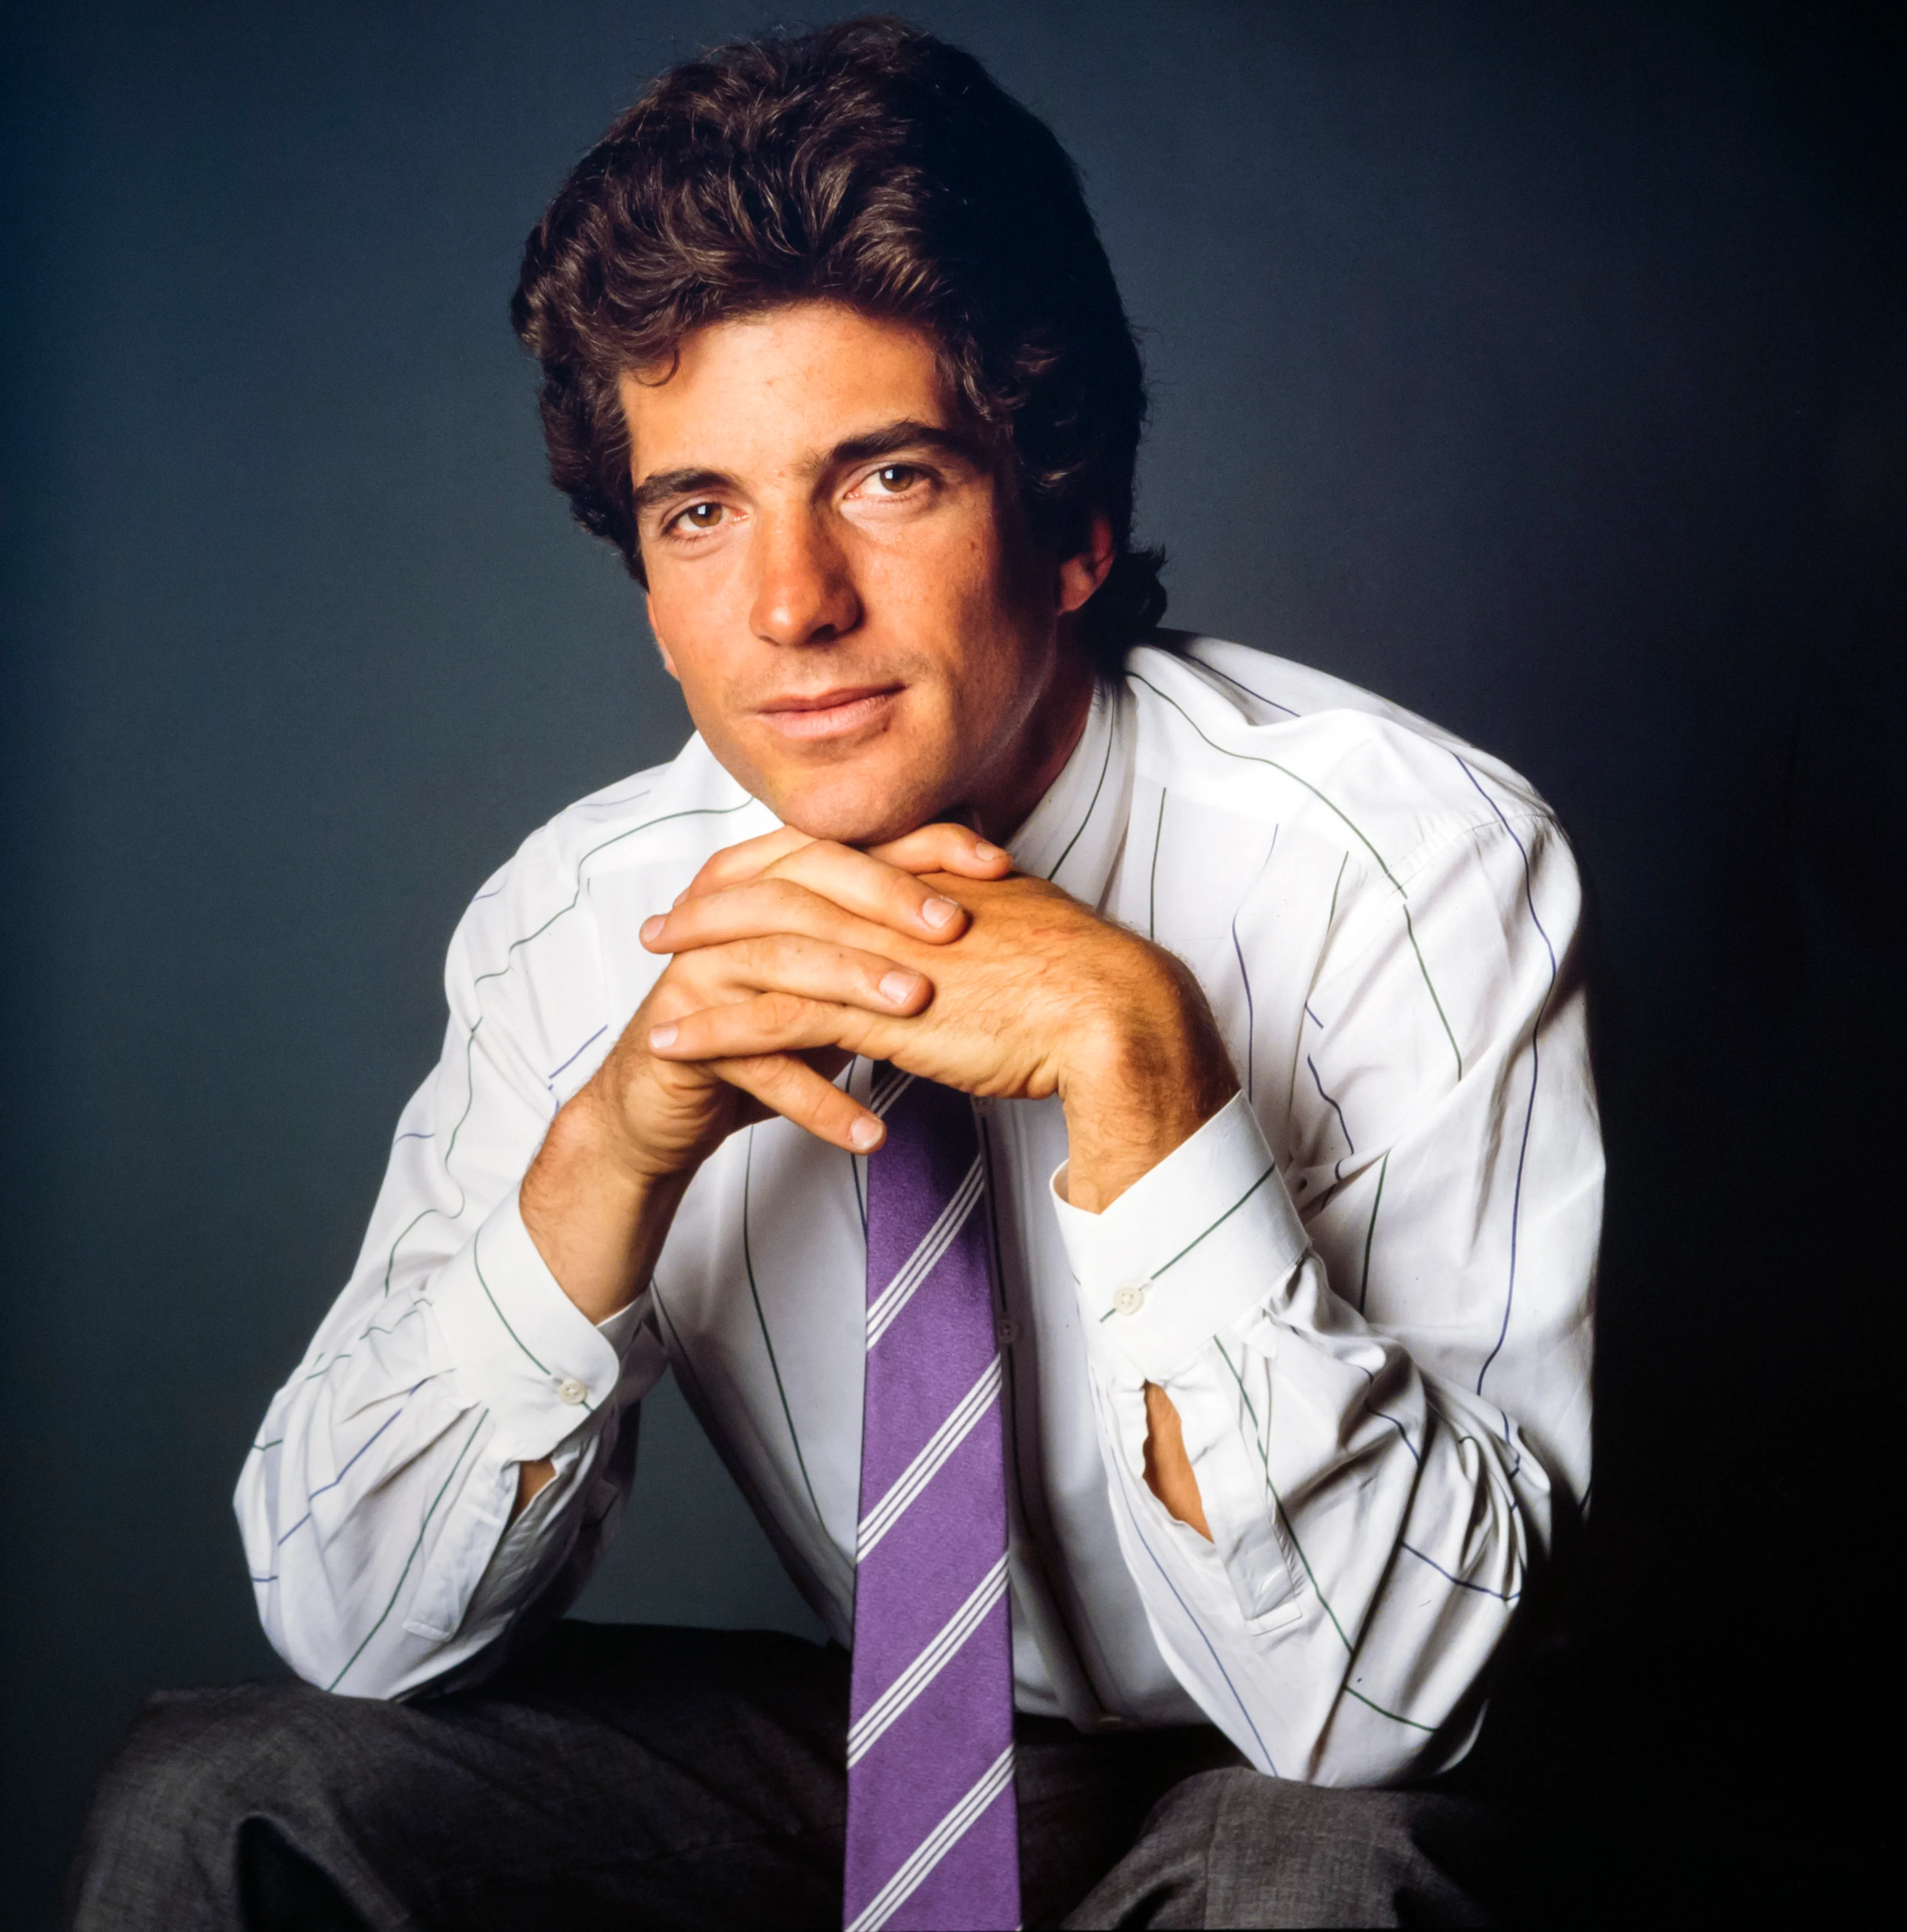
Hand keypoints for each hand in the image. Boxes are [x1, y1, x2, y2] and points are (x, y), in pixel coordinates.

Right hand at [519, 822, 1007, 1321]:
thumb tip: (984, 894)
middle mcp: (727, 913)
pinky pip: (757, 1065)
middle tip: (954, 928)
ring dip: (851, 985)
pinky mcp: (683, 1036)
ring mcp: (700, 970)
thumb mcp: (832, 972)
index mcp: (766, 881)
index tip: (993, 866)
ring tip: (917, 1010)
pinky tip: (869, 1133)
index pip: (846, 843)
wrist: (665, 1102)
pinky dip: (816, 1101)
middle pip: (806, 886)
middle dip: (883, 902)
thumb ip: (885, 932)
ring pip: (780, 961)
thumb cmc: (762, 1025)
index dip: (919, 847)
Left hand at [642, 863, 1239, 1210]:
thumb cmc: (1083, 980)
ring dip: (698, 957)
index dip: (774, 868)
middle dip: (714, 901)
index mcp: (926, 875)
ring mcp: (879, 954)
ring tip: (650, 967)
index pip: (830, 861)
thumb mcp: (1025, 922)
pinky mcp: (874, 1013)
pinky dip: (716, 1029)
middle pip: (779, 888)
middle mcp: (891, 902)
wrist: (1114, 1014)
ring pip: (762, 947)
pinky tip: (673, 1040)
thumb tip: (973, 904)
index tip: (733, 880)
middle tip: (665, 916)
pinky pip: (773, 1019)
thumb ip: (984, 909)